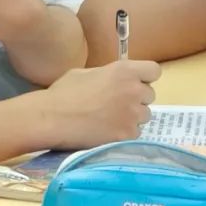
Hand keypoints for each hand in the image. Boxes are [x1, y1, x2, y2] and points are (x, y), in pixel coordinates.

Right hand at [38, 58, 161, 147]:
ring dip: (132, 118)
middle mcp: (134, 90)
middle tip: (117, 106)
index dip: (145, 78)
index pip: (154, 71)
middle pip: (150, 95)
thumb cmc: (63, 92)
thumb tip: (114, 81)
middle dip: (137, 100)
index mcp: (125, 70)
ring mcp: (132, 114)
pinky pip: (134, 134)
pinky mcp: (126, 135)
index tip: (135, 84)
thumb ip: (108, 75)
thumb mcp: (87, 73)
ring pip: (144, 116)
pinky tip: (107, 133)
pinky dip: (124, 135)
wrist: (51, 119)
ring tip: (111, 121)